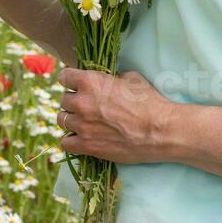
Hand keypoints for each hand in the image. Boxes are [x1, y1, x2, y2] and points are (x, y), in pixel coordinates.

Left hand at [56, 67, 175, 163]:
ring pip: (62, 120)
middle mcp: (81, 102)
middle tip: (87, 104)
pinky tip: (82, 137)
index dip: (71, 79)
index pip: (64, 76)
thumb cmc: (148, 101)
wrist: (159, 130)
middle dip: (74, 100)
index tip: (76, 83)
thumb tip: (106, 82)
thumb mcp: (131, 78)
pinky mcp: (86, 145)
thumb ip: (111, 78)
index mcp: (91, 82)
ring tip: (85, 121)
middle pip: (64, 99)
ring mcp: (82, 125)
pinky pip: (65, 142)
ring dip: (72, 119)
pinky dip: (71, 139)